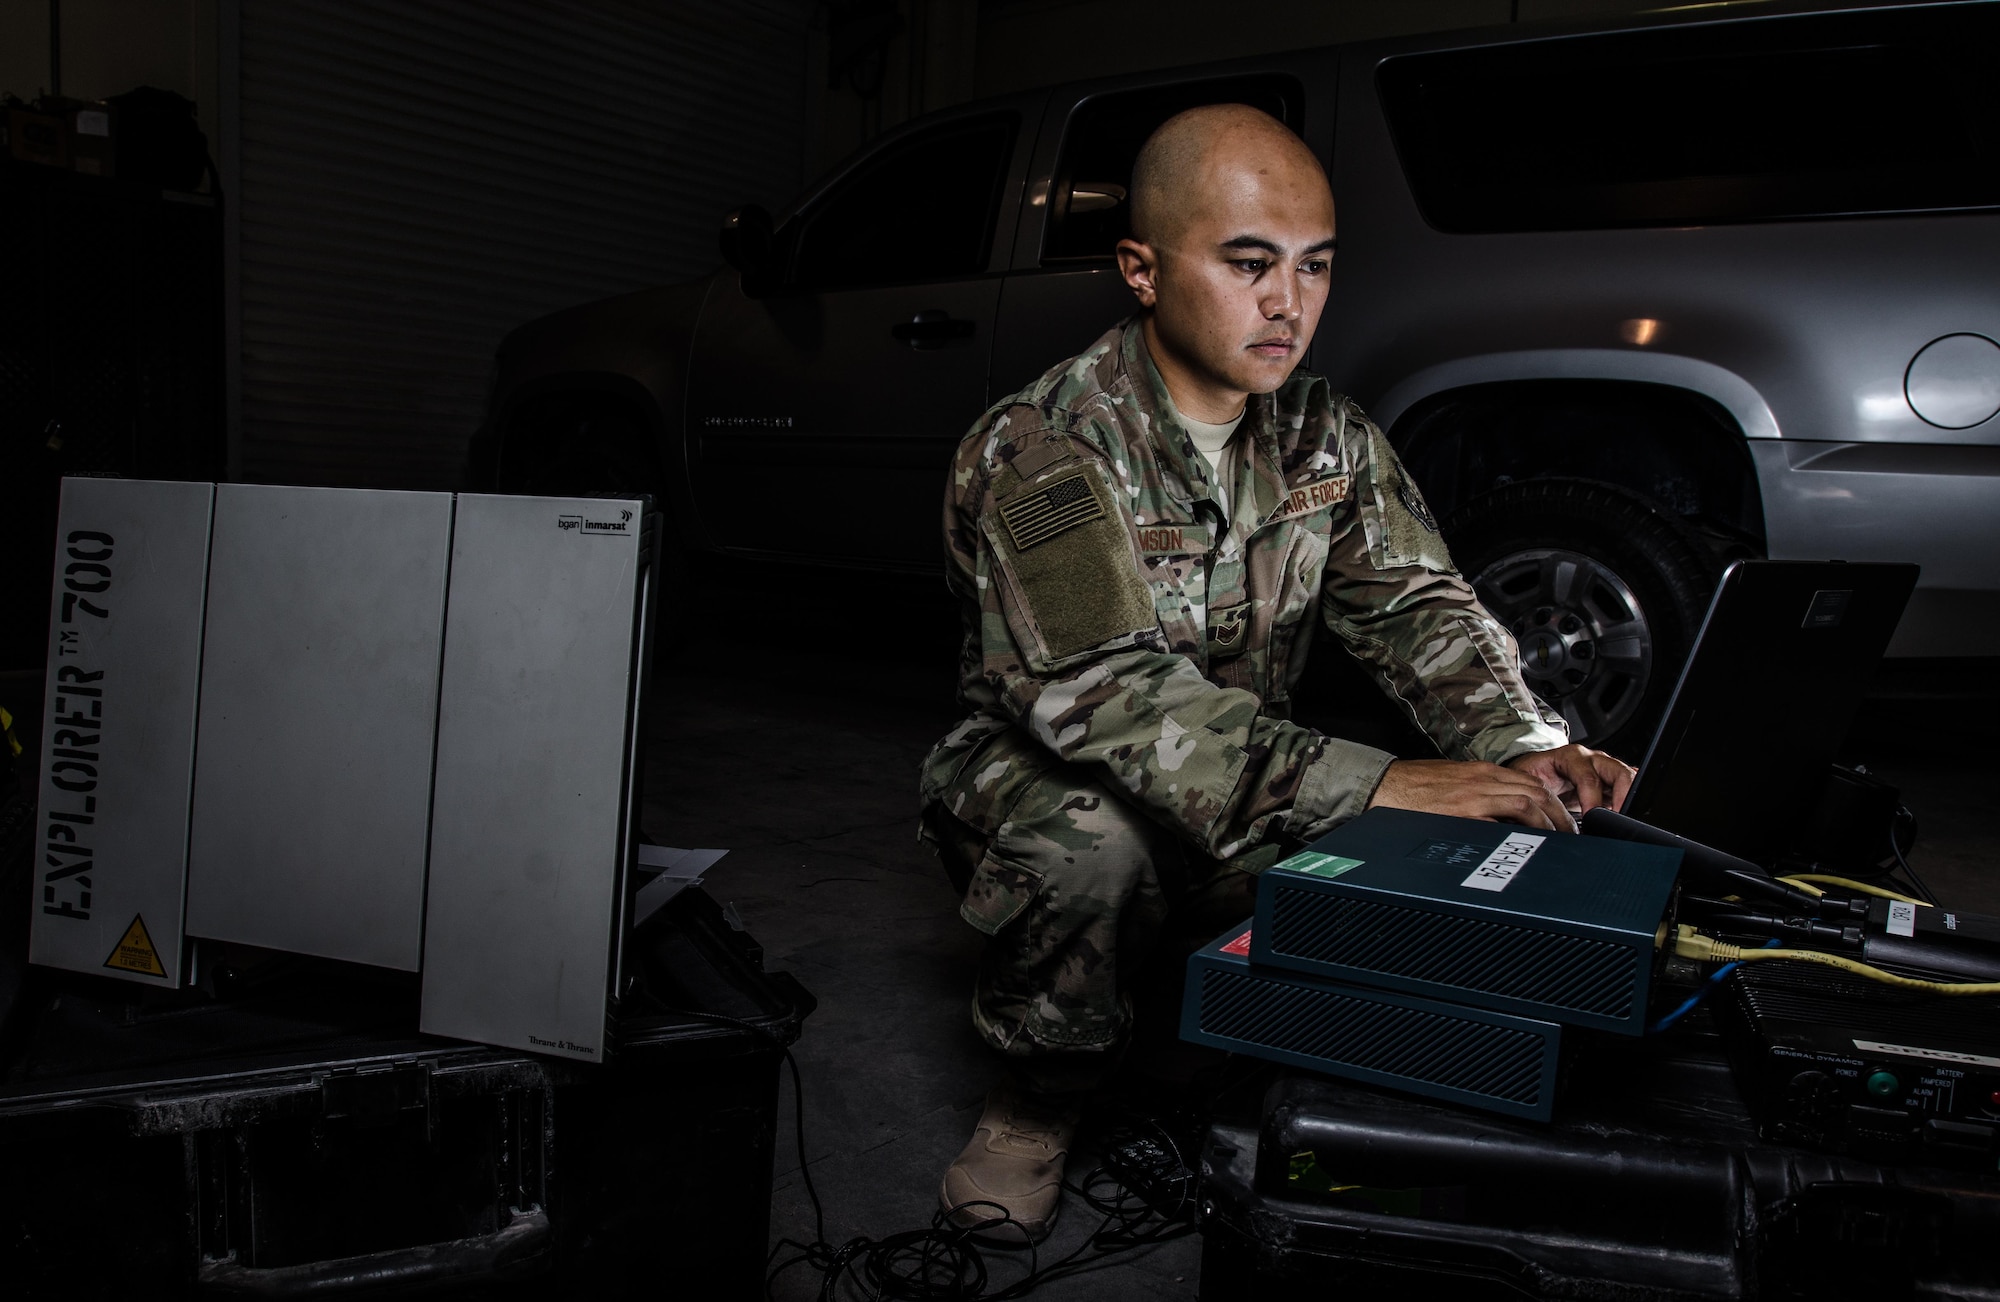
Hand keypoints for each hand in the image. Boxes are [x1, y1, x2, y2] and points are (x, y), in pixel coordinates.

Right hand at [1367, 758, 1576, 830]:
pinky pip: (1502, 820)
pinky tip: (1529, 846)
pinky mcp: (1462, 813)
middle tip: (1571, 835)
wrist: (1381, 786)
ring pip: (1528, 803)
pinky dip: (1521, 832)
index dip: (1553, 803)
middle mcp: (1483, 780)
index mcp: (1481, 771)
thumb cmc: (1412, 786)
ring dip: (1549, 823)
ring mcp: (1474, 796)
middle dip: (1561, 815)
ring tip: (1559, 842)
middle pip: (1538, 792)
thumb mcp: (1452, 781)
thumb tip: (1502, 813)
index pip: (1531, 782)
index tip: (1562, 821)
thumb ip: (1479, 791)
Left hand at [1504, 744, 1635, 817]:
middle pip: (1619, 773)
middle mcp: (1592, 760)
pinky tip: (1630, 813)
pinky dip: (1631, 801)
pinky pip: (1630, 788)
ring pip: (1628, 780)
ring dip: (1628, 800)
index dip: (1592, 799)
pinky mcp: (1612, 783)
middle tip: (1617, 821)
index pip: (1588, 778)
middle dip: (1623, 797)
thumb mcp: (1528, 783)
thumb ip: (1535, 796)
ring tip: (1622, 821)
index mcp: (1571, 757)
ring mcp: (1605, 770)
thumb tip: (1539, 819)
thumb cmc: (1530, 775)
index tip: (1591, 818)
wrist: (1534, 771)